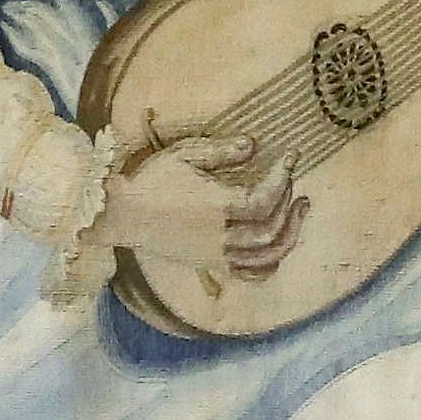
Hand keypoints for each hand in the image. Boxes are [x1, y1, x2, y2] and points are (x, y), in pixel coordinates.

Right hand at [97, 113, 302, 284]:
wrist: (122, 214)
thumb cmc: (151, 181)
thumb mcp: (186, 155)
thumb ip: (222, 151)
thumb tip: (254, 145)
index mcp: (217, 207)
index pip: (265, 200)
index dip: (283, 178)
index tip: (291, 157)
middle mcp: (221, 237)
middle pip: (272, 229)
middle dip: (289, 203)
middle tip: (292, 182)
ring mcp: (217, 255)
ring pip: (267, 256)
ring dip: (289, 234)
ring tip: (298, 211)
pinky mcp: (211, 264)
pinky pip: (250, 274)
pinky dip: (270, 263)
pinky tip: (277, 243)